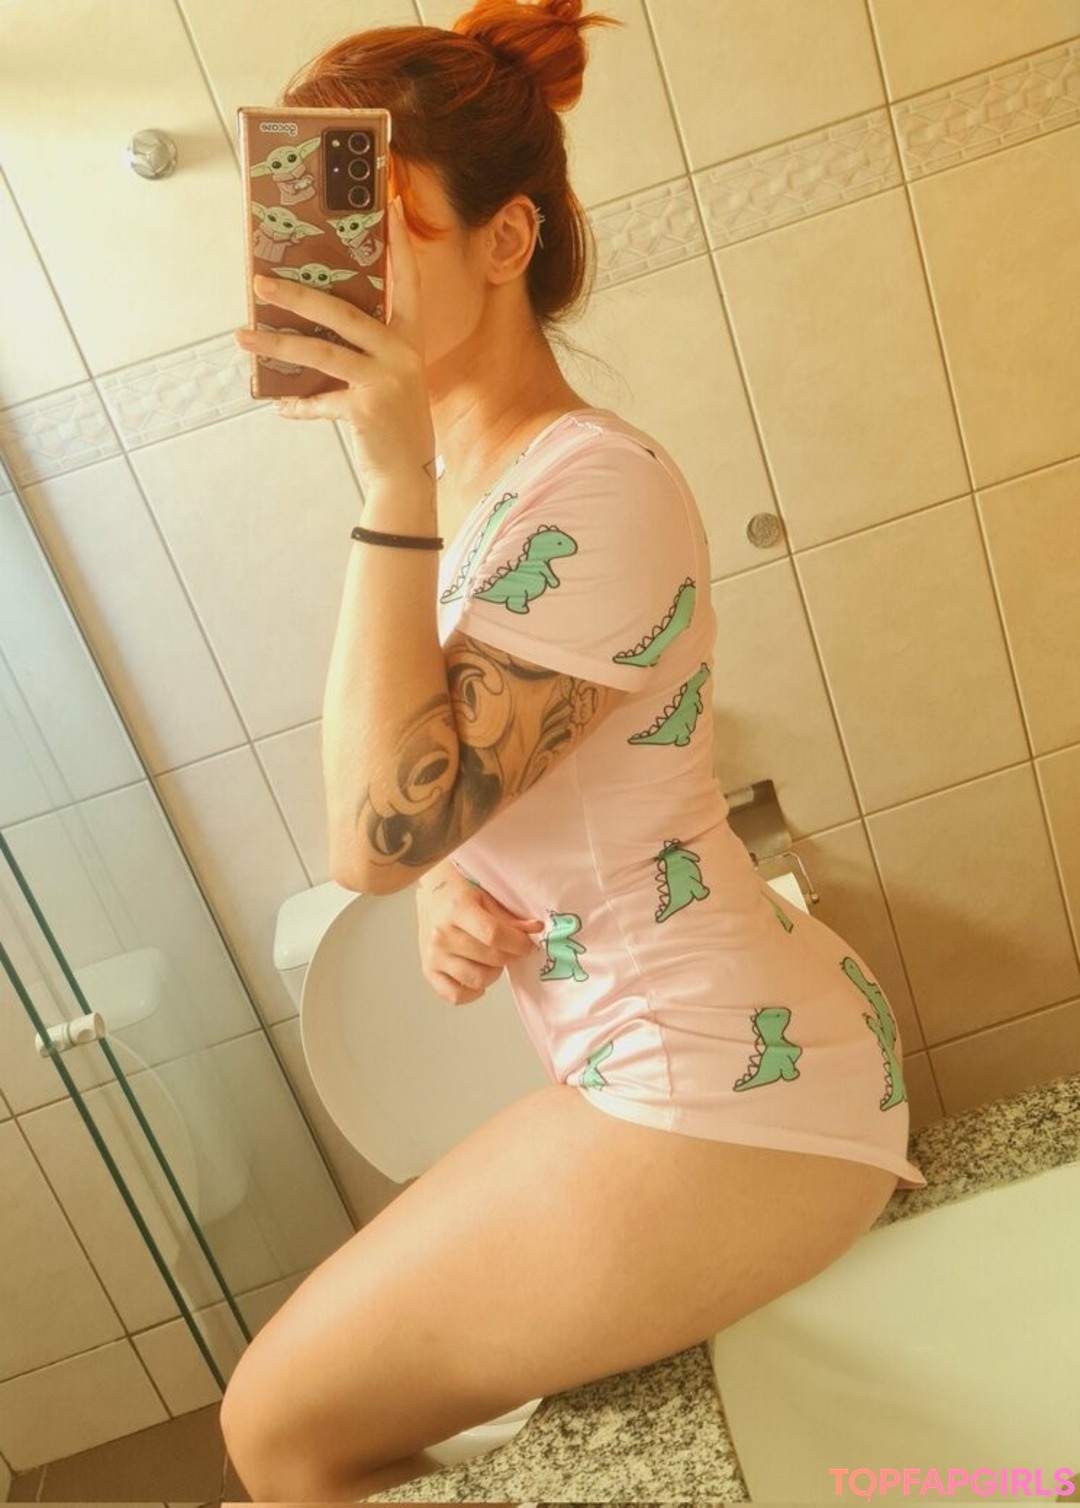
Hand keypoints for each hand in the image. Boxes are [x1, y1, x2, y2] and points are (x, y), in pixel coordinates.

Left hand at [233, 198, 435, 490]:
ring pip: (322, 352)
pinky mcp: (366, 408)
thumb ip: (365, 352)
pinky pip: (318, 401)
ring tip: (243, 337)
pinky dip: (296, 404)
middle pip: (344, 312)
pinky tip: (279, 404)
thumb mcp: (391, 380)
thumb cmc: (394, 424)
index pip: (408, 284)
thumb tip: (310, 330)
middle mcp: (401, 355)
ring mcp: (385, 381)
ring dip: (277, 345)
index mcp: (410, 341)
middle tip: (260, 282)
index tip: (385, 206)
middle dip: (298, 296)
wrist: (407, 479)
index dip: (399, 246)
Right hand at [416, 864, 544, 1005]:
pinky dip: (472, 992)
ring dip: (493, 972)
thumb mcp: (487, 898)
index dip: (517, 943)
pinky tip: (478, 977)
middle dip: (509, 955)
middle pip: (489, 958)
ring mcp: (433, 955)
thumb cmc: (461, 892)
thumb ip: (511, 918)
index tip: (526, 944)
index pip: (494, 935)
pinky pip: (455, 995)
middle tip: (510, 949)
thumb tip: (537, 930)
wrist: (431, 894)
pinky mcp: (428, 971)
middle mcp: (441, 935)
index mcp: (457, 909)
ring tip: (492, 959)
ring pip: (477, 979)